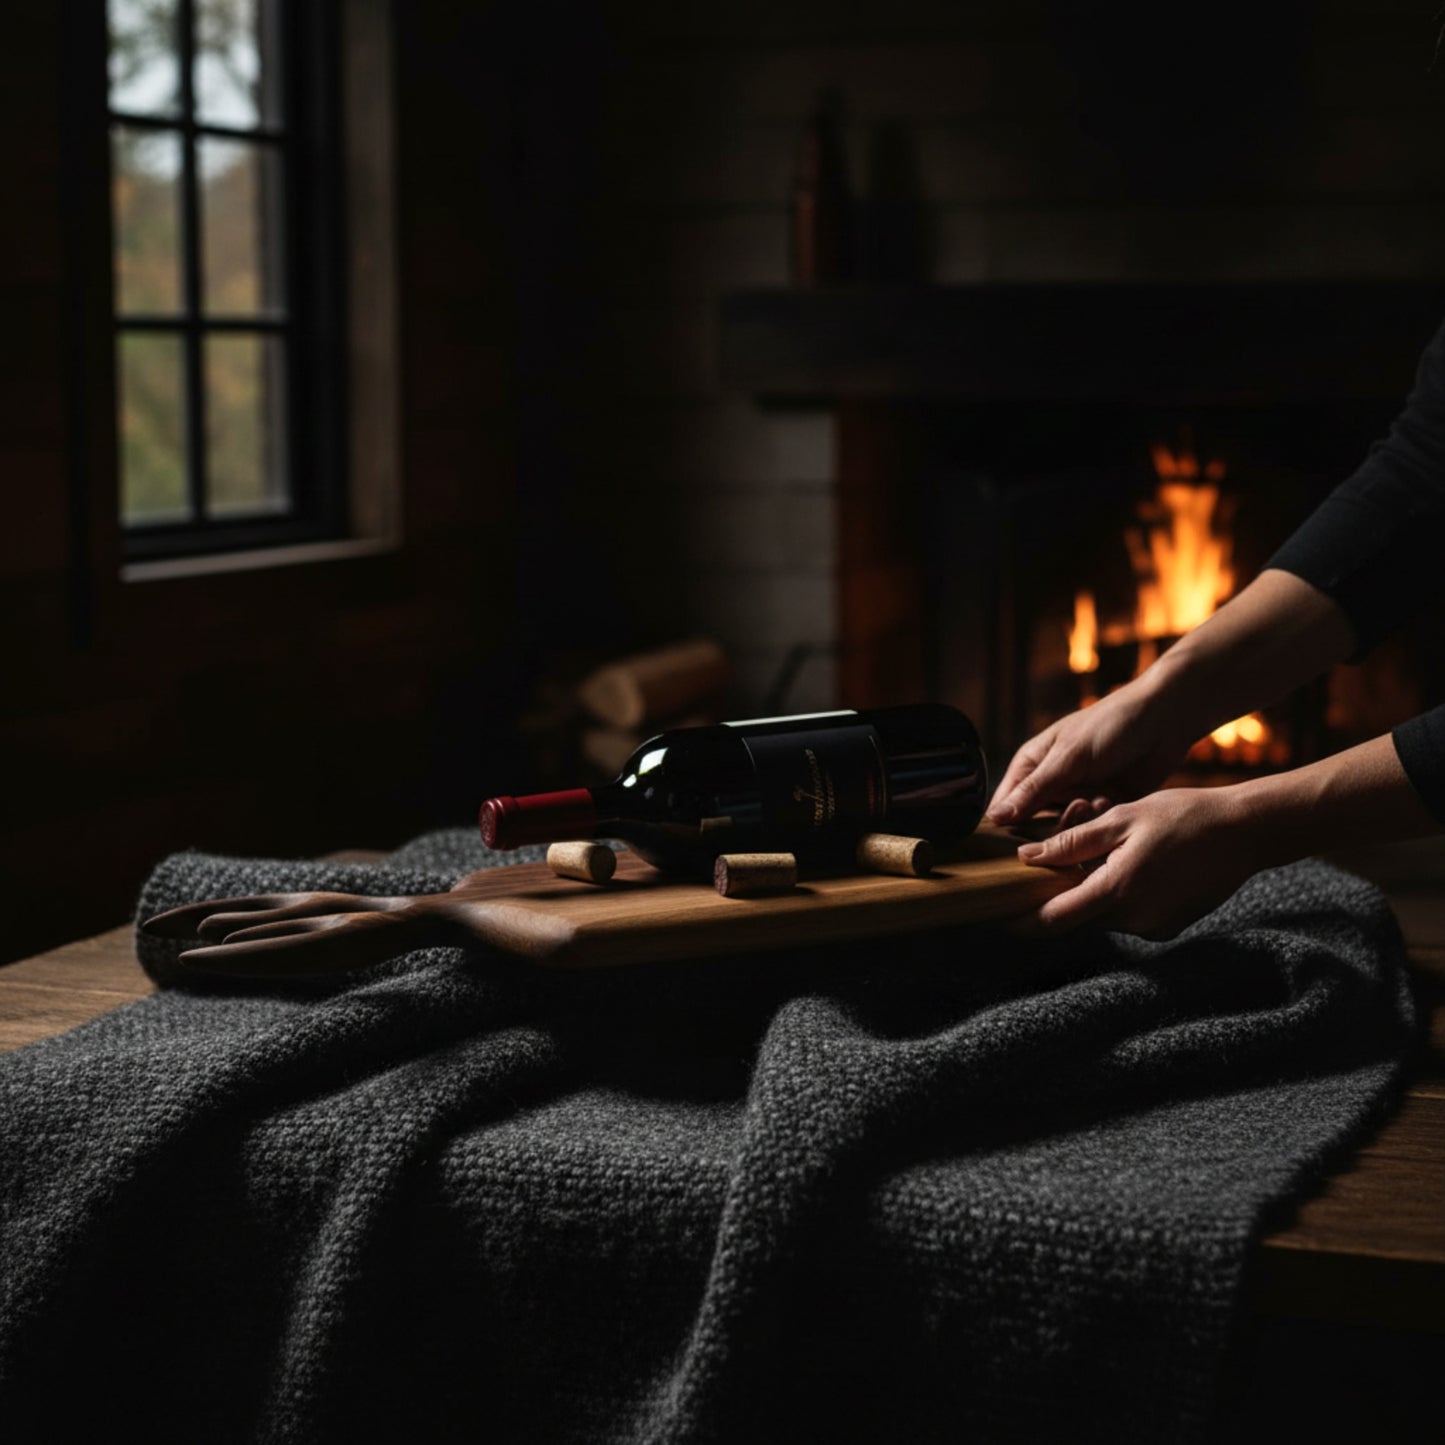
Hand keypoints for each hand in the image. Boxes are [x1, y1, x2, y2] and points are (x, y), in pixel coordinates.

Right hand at [987, 673, 1195, 825]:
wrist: (1165, 719)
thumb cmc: (1111, 725)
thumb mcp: (1068, 756)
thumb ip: (1034, 790)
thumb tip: (995, 818)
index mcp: (1031, 765)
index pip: (1005, 806)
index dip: (1006, 827)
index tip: (1016, 844)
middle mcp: (1051, 785)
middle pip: (1033, 825)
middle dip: (1049, 826)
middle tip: (1072, 807)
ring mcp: (1077, 797)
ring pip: (1064, 830)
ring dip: (1079, 820)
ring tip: (1095, 799)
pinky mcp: (1103, 808)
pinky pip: (1093, 829)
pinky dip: (1101, 820)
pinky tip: (1112, 800)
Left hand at [1016, 787, 1259, 939]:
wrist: (1245, 833)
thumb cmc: (1184, 816)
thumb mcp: (1121, 818)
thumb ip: (1071, 842)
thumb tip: (1027, 859)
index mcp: (1116, 891)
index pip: (1054, 920)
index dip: (1022, 920)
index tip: (998, 914)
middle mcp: (1134, 919)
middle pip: (1076, 918)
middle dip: (1060, 895)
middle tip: (1054, 862)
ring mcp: (1154, 926)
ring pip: (1102, 915)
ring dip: (1091, 892)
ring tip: (1104, 852)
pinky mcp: (1169, 927)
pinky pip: (1128, 916)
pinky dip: (1118, 896)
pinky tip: (1129, 864)